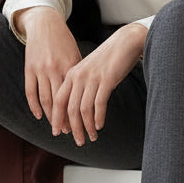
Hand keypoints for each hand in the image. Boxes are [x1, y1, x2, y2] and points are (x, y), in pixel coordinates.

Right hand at [14, 6, 81, 126]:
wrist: (45, 23)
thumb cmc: (64, 40)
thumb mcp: (75, 54)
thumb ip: (79, 73)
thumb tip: (87, 93)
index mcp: (70, 66)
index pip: (74, 95)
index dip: (77, 112)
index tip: (82, 125)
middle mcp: (55, 69)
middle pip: (60, 101)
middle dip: (64, 119)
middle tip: (69, 133)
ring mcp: (40, 69)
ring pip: (45, 99)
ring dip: (50, 117)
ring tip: (56, 128)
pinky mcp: (29, 68)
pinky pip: (30, 91)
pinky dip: (34, 106)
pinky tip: (39, 116)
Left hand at [52, 23, 146, 145]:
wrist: (125, 41)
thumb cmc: (109, 58)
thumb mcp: (90, 70)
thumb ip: (82, 86)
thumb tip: (78, 109)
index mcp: (72, 74)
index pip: (58, 100)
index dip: (57, 119)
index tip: (58, 132)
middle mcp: (78, 76)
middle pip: (69, 108)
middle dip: (73, 128)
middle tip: (78, 141)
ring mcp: (92, 78)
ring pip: (84, 109)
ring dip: (87, 127)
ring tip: (92, 137)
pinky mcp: (106, 80)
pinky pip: (99, 104)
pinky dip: (98, 117)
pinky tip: (100, 126)